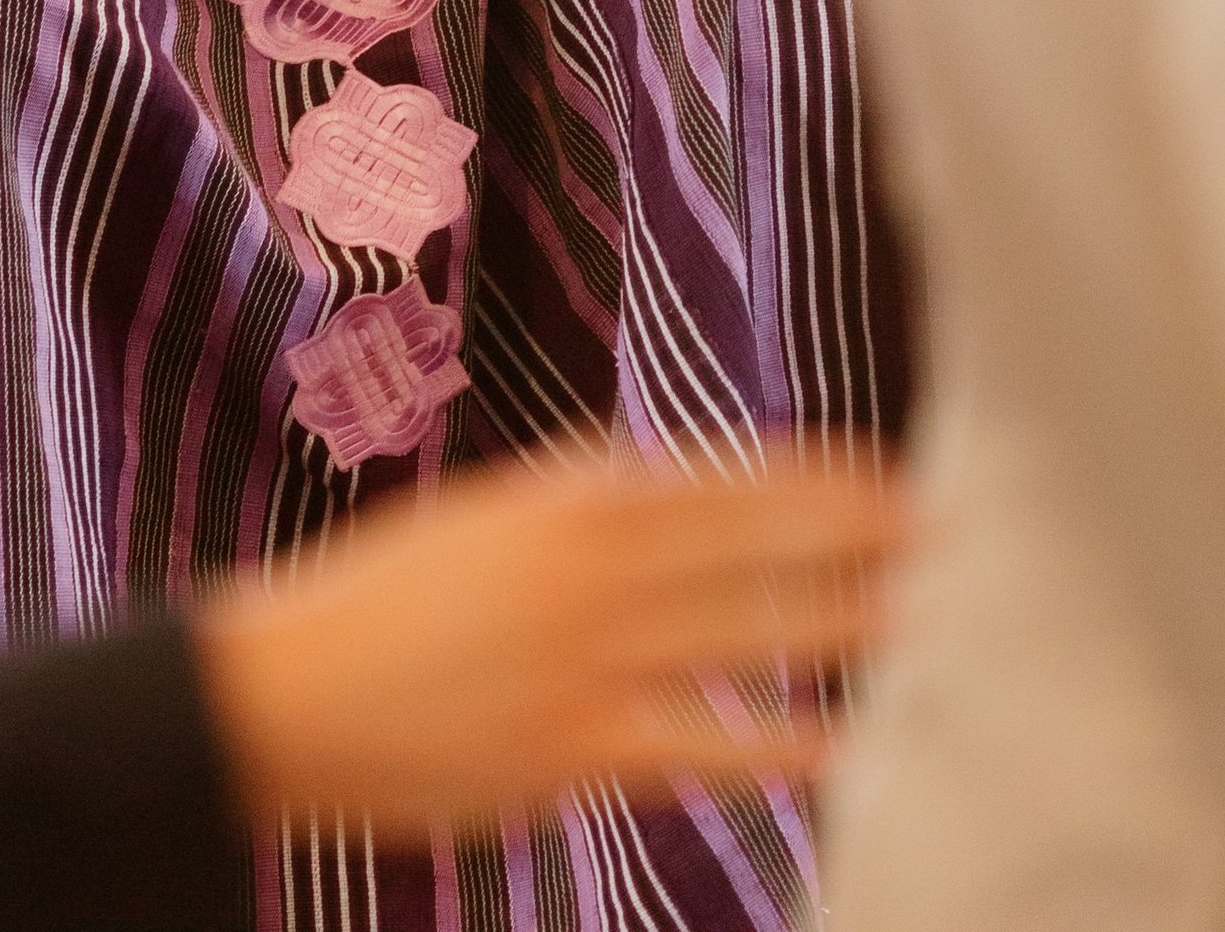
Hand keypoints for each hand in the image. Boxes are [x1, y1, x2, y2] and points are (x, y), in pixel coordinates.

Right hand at [192, 442, 902, 842]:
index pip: (720, 478)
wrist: (283, 689)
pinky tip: (842, 740)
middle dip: (853, 538)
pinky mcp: (574, 749)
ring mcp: (585, 659)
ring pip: (743, 635)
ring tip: (918, 619)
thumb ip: (577, 515)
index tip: (888, 475)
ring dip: (838, 625)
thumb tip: (668, 505)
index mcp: (561, 497)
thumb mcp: (482, 522)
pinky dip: (777, 741)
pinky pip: (702, 744)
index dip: (814, 479)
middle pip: (750, 548)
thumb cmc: (376, 602)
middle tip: (942, 532)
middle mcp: (586, 566)